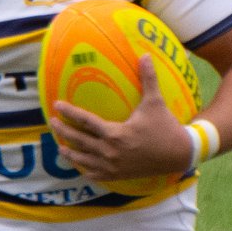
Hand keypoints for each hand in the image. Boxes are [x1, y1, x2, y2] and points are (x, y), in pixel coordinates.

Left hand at [49, 57, 193, 184]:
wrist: (179, 154)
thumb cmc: (165, 126)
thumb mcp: (155, 102)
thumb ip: (148, 78)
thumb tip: (144, 55)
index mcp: (115, 133)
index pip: (86, 121)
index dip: (69, 113)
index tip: (56, 106)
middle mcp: (110, 151)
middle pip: (79, 141)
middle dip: (64, 131)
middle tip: (52, 123)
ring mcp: (113, 166)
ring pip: (84, 160)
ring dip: (71, 154)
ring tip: (60, 147)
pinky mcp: (119, 175)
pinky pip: (96, 175)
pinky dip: (86, 170)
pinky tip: (81, 166)